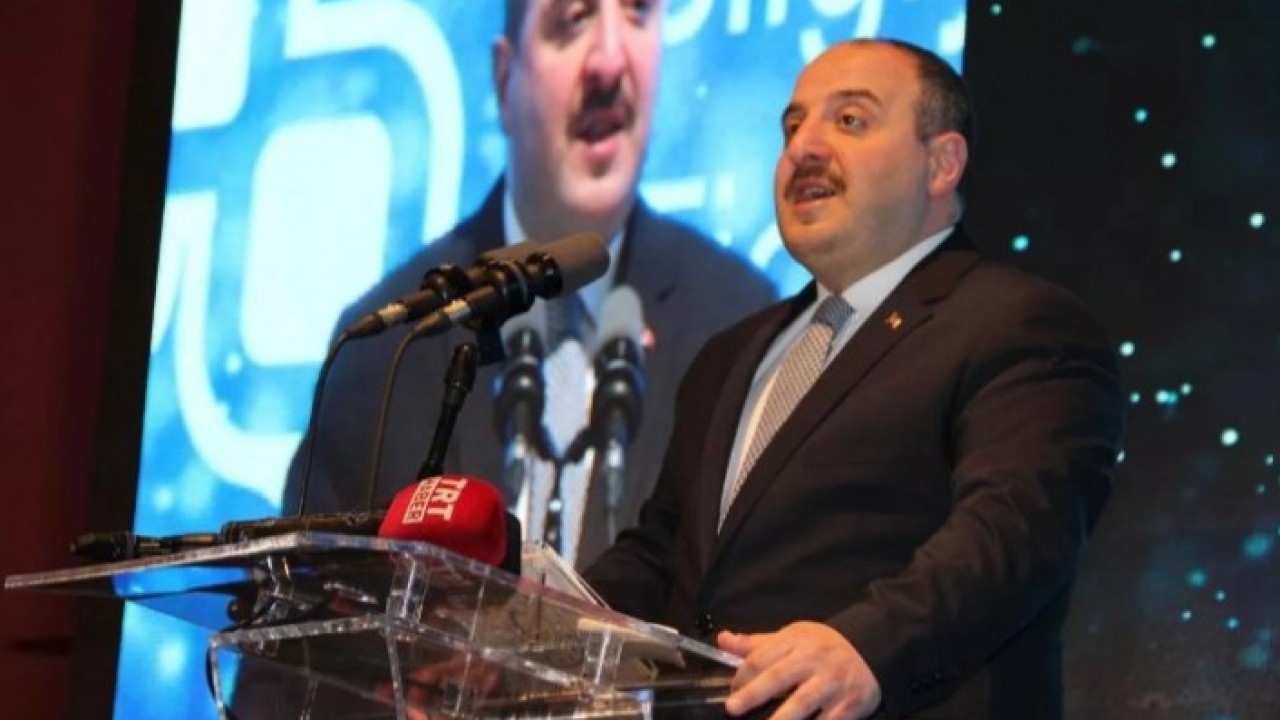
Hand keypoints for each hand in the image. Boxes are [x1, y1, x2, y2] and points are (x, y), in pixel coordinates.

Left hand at [717, 622, 880, 719]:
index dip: (743, 677)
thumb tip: (723, 639)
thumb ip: (757, 645)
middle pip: (779, 677)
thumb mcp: (791, 636)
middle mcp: (815, 660)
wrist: (871, 648)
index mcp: (796, 641)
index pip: (762, 657)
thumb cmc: (821, 646)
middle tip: (732, 708)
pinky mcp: (850, 704)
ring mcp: (833, 683)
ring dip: (783, 718)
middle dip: (754, 694)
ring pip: (804, 702)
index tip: (733, 693)